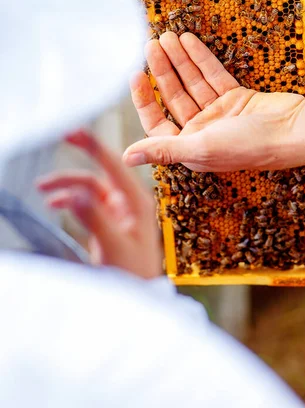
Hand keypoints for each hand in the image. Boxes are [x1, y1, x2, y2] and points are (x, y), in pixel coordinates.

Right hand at [37, 130, 161, 278]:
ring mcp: (119, 211)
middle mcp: (130, 202)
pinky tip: (56, 205)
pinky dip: (70, 201)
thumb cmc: (133, 274)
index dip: (93, 145)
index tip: (74, 131)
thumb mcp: (114, 246)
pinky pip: (87, 203)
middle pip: (100, 171)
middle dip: (78, 159)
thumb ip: (94, 219)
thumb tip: (74, 193)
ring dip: (68, 185)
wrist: (138, 296)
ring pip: (90, 188)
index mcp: (137, 201)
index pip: (114, 165)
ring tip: (43, 188)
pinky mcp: (109, 222)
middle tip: (60, 138)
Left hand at [125, 32, 304, 171]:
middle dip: (162, 70)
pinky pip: (213, 75)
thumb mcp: (201, 148)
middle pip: (174, 97)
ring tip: (166, 35)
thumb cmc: (250, 146)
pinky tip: (188, 40)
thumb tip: (126, 159)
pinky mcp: (237, 97)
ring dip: (179, 60)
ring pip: (193, 82)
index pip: (157, 122)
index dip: (144, 99)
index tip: (135, 73)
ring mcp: (220, 114)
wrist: (297, 130)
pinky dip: (201, 59)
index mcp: (190, 148)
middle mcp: (202, 131)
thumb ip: (163, 150)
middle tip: (150, 43)